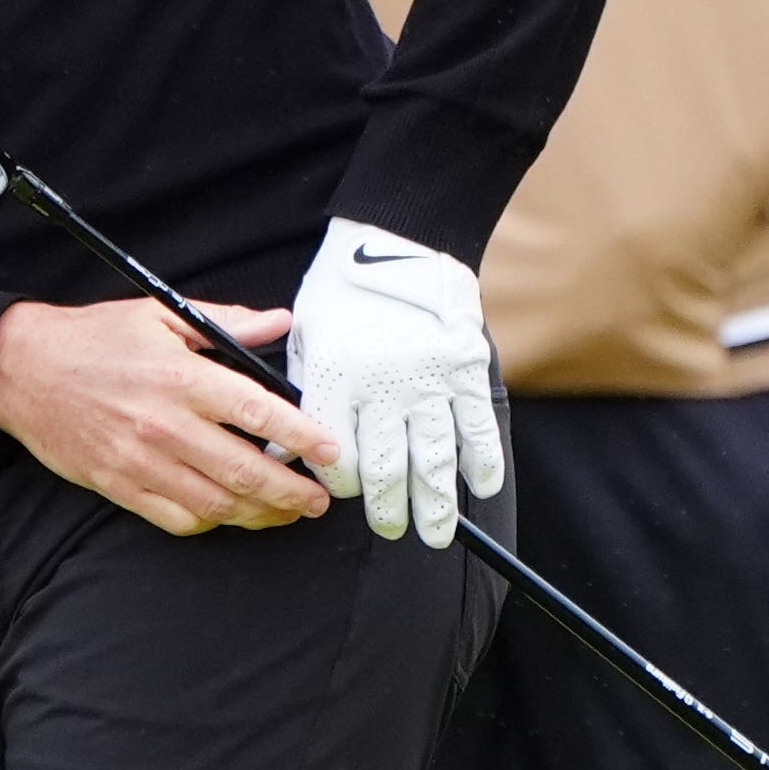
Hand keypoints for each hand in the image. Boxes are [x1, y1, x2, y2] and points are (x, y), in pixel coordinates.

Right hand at [0, 298, 338, 535]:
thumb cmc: (92, 338)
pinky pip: (177, 518)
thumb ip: (225, 322)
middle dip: (291, 491)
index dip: (301, 435)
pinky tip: (230, 513)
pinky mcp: (118, 485)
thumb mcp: (159, 313)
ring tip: (284, 512)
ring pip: (217, 503)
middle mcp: (163, 422)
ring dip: (260, 513)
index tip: (330, 451)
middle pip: (245, 469)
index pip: (256, 410)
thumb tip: (280, 322)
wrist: (21, 369)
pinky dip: (212, 521)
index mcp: (179, 375)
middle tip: (317, 500)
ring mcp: (140, 460)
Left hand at [288, 218, 501, 547]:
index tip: (342, 492)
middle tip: (392, 530)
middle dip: (387, 509)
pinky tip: (479, 488)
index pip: (333, 454)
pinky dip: (482, 463)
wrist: (396, 237)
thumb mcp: (305, 335)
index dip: (337, 483)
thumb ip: (303, 392)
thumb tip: (286, 448)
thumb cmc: (341, 287)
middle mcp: (380, 386)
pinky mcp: (463, 369)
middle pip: (384, 469)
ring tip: (432, 533)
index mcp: (333, 376)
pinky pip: (476, 427)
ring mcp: (427, 379)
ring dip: (434, 504)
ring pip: (432, 460)